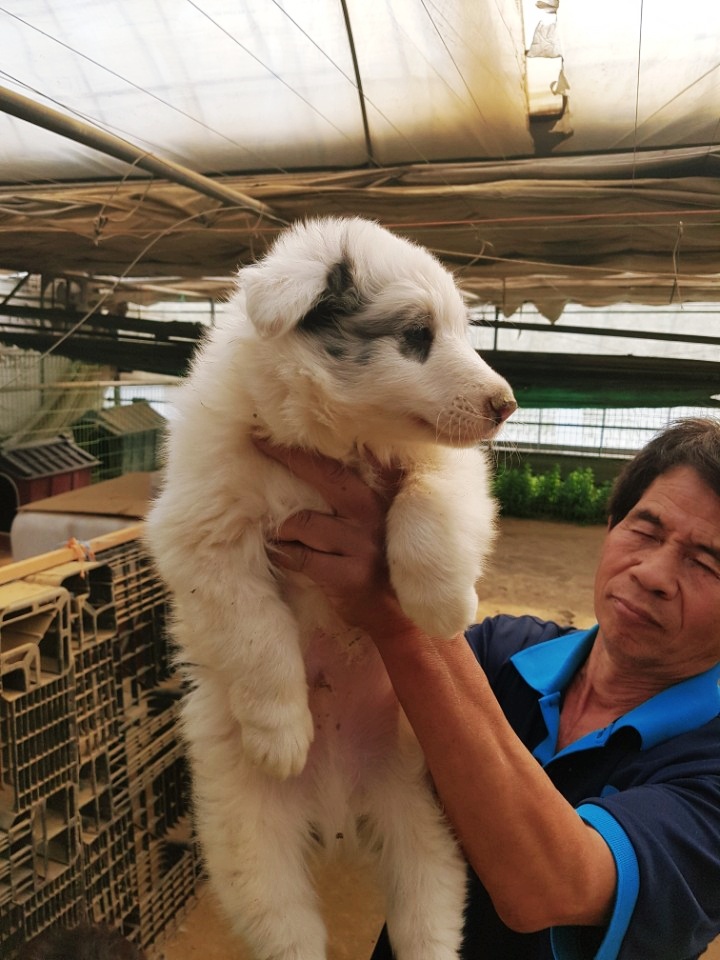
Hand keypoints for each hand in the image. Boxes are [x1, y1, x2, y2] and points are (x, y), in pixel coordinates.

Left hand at [253, 438, 411, 634]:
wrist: (397, 618)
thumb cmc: (378, 561)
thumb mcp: (381, 519)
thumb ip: (360, 489)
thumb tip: (329, 453)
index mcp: (384, 495)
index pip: (352, 456)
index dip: (321, 438)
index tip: (288, 420)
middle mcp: (376, 515)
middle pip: (326, 476)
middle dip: (288, 456)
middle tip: (259, 441)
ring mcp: (363, 545)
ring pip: (302, 522)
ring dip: (283, 530)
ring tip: (283, 536)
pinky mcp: (349, 575)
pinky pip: (300, 557)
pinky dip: (284, 556)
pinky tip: (285, 558)